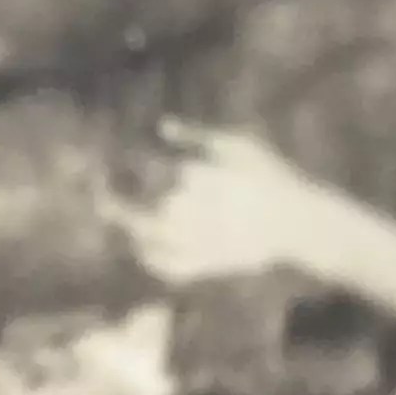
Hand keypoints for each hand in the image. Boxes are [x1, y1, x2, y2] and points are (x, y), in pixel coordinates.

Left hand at [123, 123, 347, 290]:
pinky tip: (141, 250)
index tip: (106, 167)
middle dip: (117, 201)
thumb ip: (199, 134)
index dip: (127, 169)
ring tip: (114, 218)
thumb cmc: (270, 175)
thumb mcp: (238, 144)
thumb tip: (162, 125)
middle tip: (98, 195)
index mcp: (201, 178)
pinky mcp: (208, 265)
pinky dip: (151, 261)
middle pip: (145, 209)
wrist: (297, 220)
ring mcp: (201, 242)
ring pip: (152, 240)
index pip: (152, 174)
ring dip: (129, 229)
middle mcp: (196, 212)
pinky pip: (170, 268)